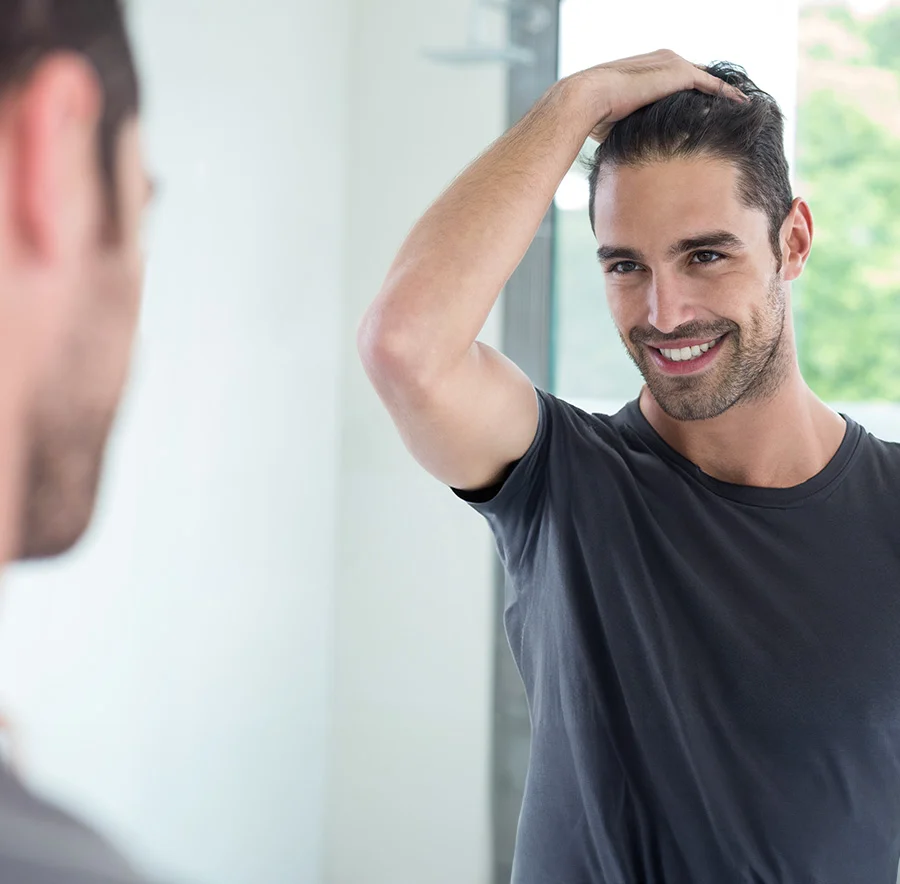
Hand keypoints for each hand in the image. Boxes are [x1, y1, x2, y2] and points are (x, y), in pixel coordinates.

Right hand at [566, 49, 747, 142]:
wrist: (588, 98)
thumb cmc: (594, 116)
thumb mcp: (617, 122)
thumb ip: (632, 129)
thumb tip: (633, 154)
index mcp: (648, 70)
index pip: (678, 82)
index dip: (693, 97)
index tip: (706, 110)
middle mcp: (663, 61)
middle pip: (698, 77)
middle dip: (714, 92)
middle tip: (733, 106)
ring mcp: (672, 64)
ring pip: (708, 80)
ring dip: (726, 93)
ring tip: (745, 106)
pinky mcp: (679, 73)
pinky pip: (712, 85)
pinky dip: (728, 94)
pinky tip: (743, 105)